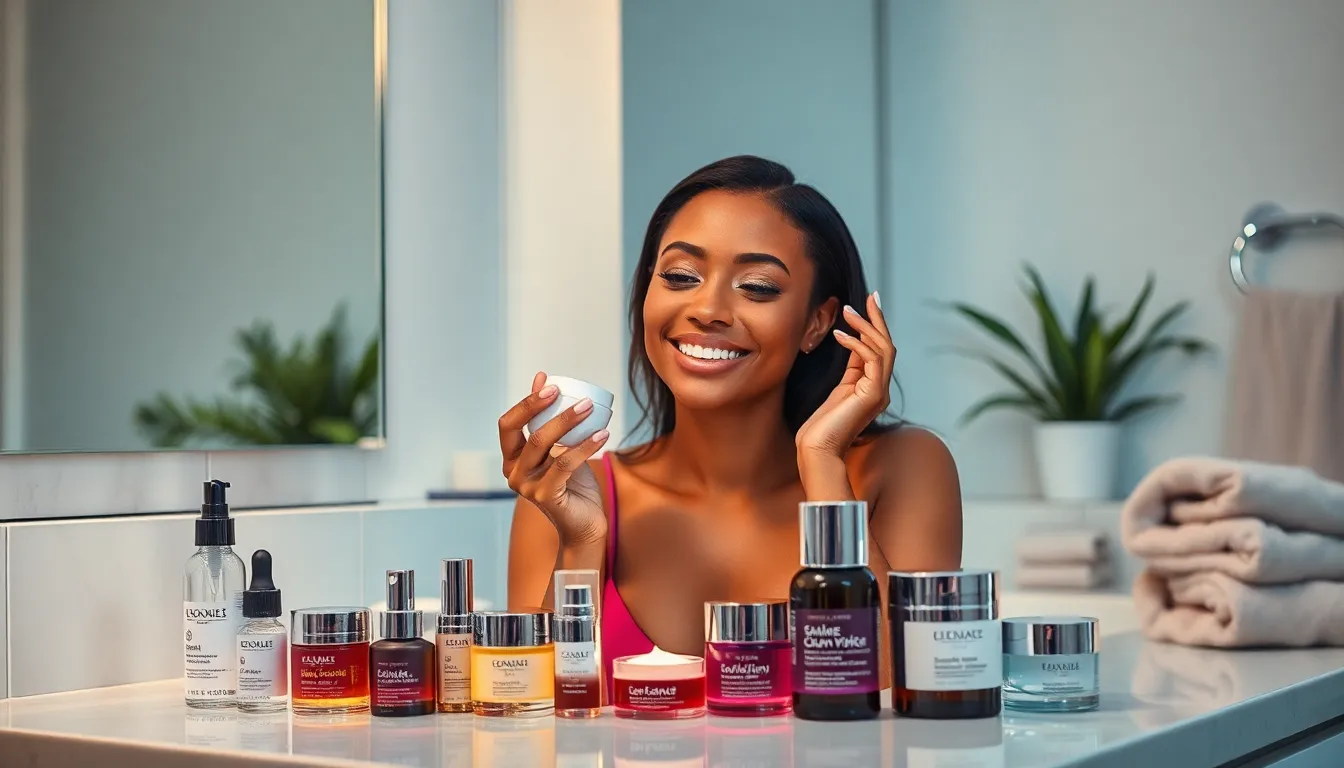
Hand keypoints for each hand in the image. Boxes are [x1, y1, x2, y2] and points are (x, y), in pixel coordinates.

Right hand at [499, 372, 610, 545]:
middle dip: (548, 409)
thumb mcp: (558, 448)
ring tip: (591, 408)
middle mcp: (513, 473)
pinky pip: (565, 463)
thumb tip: (542, 378)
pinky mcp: (544, 496)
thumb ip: (547, 419)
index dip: (527, 403)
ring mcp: (527, 486)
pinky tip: (603, 433)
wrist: (584, 523)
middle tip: (577, 397)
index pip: (507, 424)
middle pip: (527, 433)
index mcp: (511, 458)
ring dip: (570, 423)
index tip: (552, 385)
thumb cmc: (572, 483)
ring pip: (544, 445)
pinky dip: (586, 445)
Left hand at [795, 292, 895, 458]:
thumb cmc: (820, 427)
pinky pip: (872, 360)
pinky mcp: (872, 395)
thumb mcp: (837, 389)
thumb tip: (851, 343)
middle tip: (869, 297)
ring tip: (847, 312)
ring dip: (866, 327)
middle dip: (878, 320)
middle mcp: (881, 390)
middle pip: (887, 346)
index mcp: (873, 388)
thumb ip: (850, 369)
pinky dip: (857, 344)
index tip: (867, 304)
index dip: (874, 326)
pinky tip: (839, 335)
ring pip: (883, 349)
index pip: (879, 350)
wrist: (817, 451)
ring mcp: (879, 393)